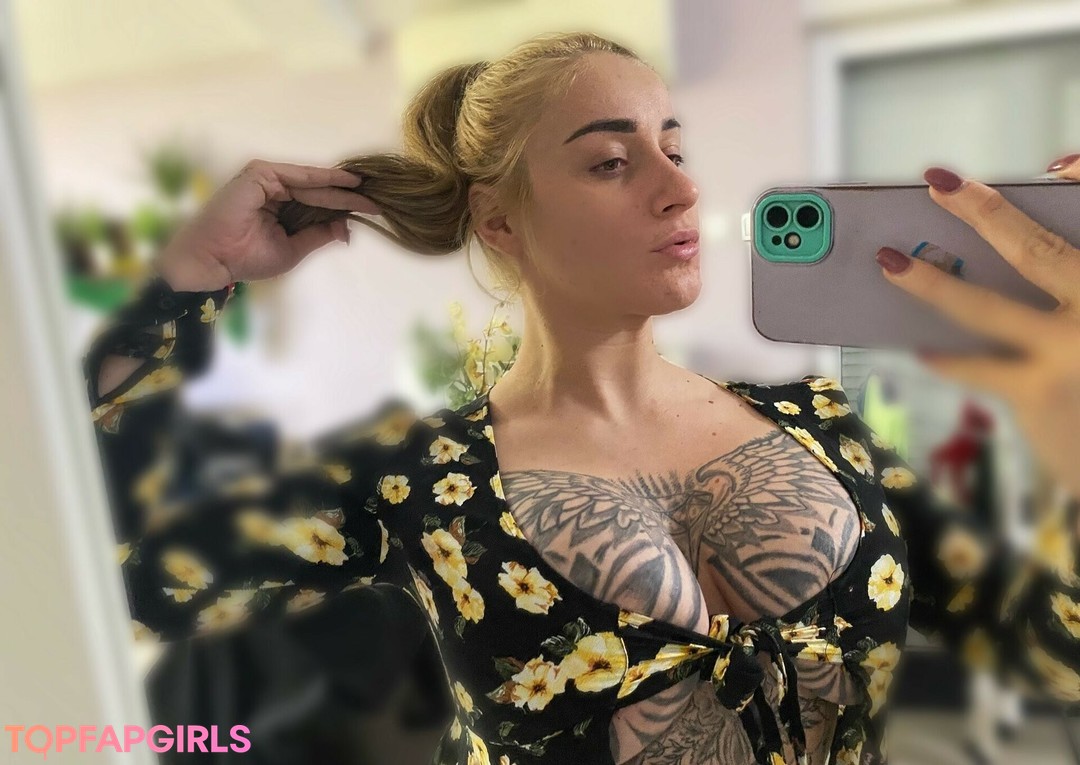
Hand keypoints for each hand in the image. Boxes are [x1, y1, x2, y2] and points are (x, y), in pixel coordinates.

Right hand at [154, 160, 379, 290]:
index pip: (318, 202)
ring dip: (341, 188)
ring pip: (312, 183)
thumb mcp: (293, 249)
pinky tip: (347, 182)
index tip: (373, 210)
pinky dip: (323, 178)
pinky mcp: (260, 173)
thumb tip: (347, 228)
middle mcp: (274, 187)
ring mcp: (267, 178)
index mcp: (280, 204)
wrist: (215, 260)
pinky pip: (299, 176)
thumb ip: (319, 235)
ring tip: (369, 193)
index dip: (345, 205)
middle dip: (349, 196)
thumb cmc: (246, 258)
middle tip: (380, 201)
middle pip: (319, 190)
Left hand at [874, 156, 1079, 498]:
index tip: (1053, 165)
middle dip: (983, 211)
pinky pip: (975, 363)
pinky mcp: (1039, 393)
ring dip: (931, 284)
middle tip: (938, 184)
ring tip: (889, 263)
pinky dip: (946, 354)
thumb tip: (999, 260)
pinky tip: (922, 345)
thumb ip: (1068, 287)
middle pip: (1035, 249)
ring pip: (985, 307)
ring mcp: (1073, 351)